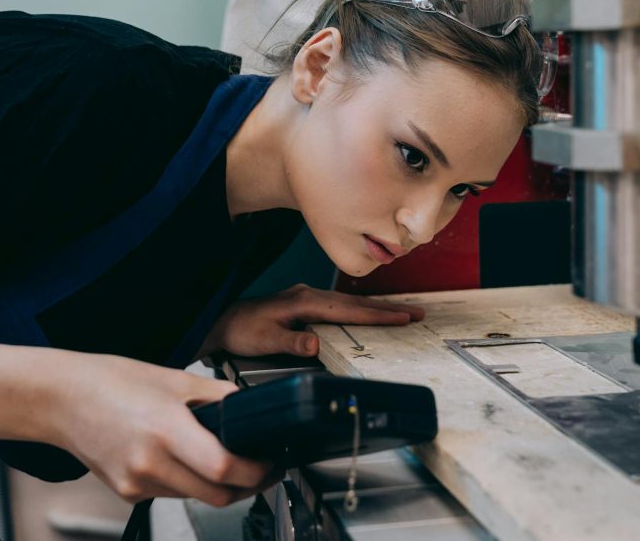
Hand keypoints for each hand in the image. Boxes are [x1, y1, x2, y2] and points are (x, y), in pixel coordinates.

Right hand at [53, 354, 279, 504]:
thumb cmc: (112, 383)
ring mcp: (137, 483)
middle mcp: (150, 463)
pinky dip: (186, 483)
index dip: (256, 472)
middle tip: (260, 469)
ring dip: (216, 486)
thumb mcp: (175, 379)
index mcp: (166, 429)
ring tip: (221, 459)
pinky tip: (181, 459)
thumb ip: (218, 396)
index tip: (270, 464)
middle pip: (216, 495)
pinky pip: (171, 495)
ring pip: (195, 498)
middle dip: (246, 486)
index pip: (223, 468)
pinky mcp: (128, 494)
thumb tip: (251, 408)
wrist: (63, 399)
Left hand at [202, 284, 425, 357]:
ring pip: (351, 302)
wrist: (222, 321)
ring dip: (378, 307)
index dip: (377, 315)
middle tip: (417, 313)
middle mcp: (309, 295)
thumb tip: (316, 344)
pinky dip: (361, 308)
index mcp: (304, 302)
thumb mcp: (264, 340)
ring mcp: (308, 297)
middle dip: (388, 308)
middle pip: (356, 302)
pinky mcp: (306, 303)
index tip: (402, 318)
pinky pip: (342, 305)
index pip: (349, 310)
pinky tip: (370, 314)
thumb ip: (291, 342)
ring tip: (403, 313)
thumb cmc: (241, 330)